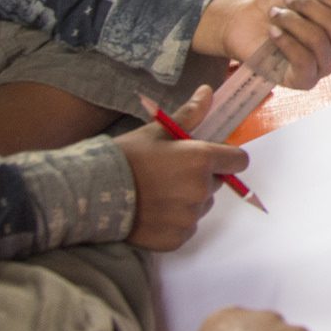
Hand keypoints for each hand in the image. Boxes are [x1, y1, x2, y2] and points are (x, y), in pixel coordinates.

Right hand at [114, 87, 245, 249]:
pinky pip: (187, 227)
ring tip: (157, 194)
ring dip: (188, 200)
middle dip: (201, 177)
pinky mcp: (177, 239)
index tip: (210, 157)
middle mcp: (201, 190)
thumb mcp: (157, 132)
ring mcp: (189, 217)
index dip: (226, 157)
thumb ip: (189, 115)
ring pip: (201, 205)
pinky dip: (175, 222)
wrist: (91, 194)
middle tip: (170, 174)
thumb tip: (208, 91)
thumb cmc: (126, 158)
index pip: (238, 160)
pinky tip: (152, 212)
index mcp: (201, 160)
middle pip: (217, 183)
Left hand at [190, 0, 330, 89]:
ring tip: (275, 16)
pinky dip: (285, 41)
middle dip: (307, 7)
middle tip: (287, 1)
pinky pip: (305, 60)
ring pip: (319, 40)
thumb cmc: (276, 2)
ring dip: (292, 21)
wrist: (243, 20)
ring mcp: (323, 65)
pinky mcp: (305, 80)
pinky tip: (273, 32)